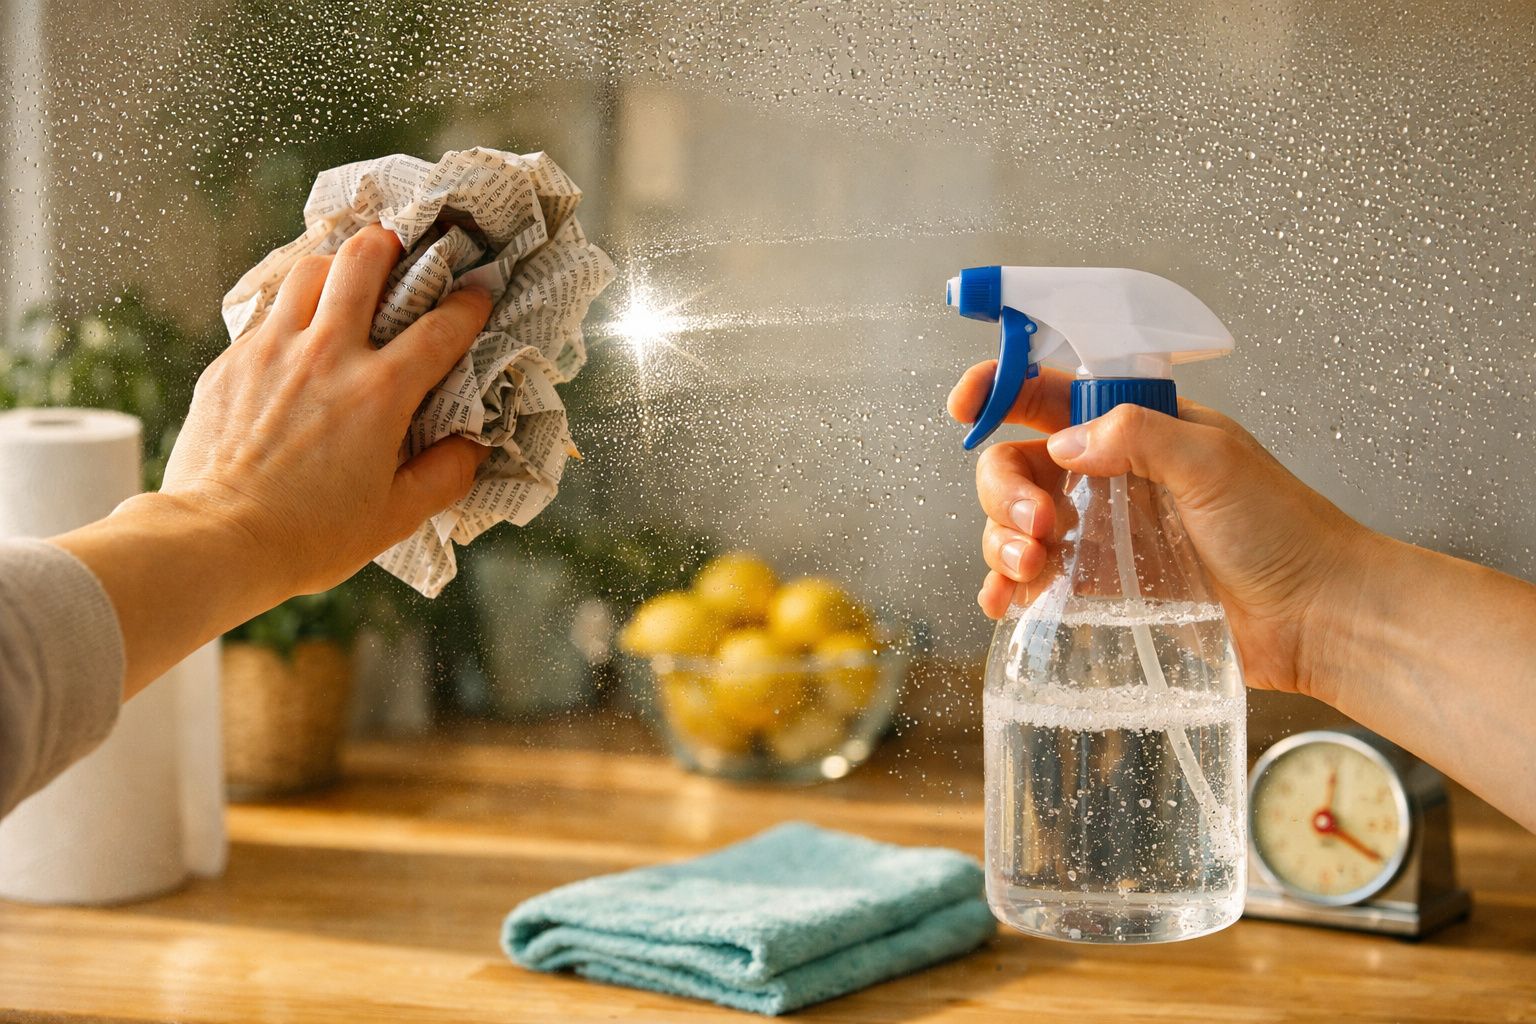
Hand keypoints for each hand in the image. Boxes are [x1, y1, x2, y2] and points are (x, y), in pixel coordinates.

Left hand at [159, 225, 494, 595]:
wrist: (216, 540)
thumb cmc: (309, 536)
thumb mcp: (396, 517)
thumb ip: (445, 475)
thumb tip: (473, 446)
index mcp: (380, 392)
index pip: (440, 327)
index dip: (468, 303)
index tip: (478, 292)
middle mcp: (328, 355)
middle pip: (363, 260)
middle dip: (389, 245)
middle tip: (399, 253)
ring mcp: (273, 352)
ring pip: (309, 271)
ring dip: (335, 267)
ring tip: (345, 282)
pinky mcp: (230, 364)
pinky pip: (268, 316)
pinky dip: (291, 312)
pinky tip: (297, 338)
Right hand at [947, 363, 1373, 702]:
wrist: (1316, 615)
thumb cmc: (1284, 528)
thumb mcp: (1215, 461)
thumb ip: (1138, 436)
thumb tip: (1065, 443)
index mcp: (1135, 428)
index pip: (1051, 393)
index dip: (1000, 389)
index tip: (965, 405)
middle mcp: (1109, 476)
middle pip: (1016, 465)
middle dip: (1004, 492)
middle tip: (1037, 526)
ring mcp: (1101, 533)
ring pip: (1014, 524)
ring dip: (1001, 542)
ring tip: (1031, 568)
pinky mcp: (1102, 587)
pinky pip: (1033, 579)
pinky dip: (1007, 587)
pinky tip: (1005, 601)